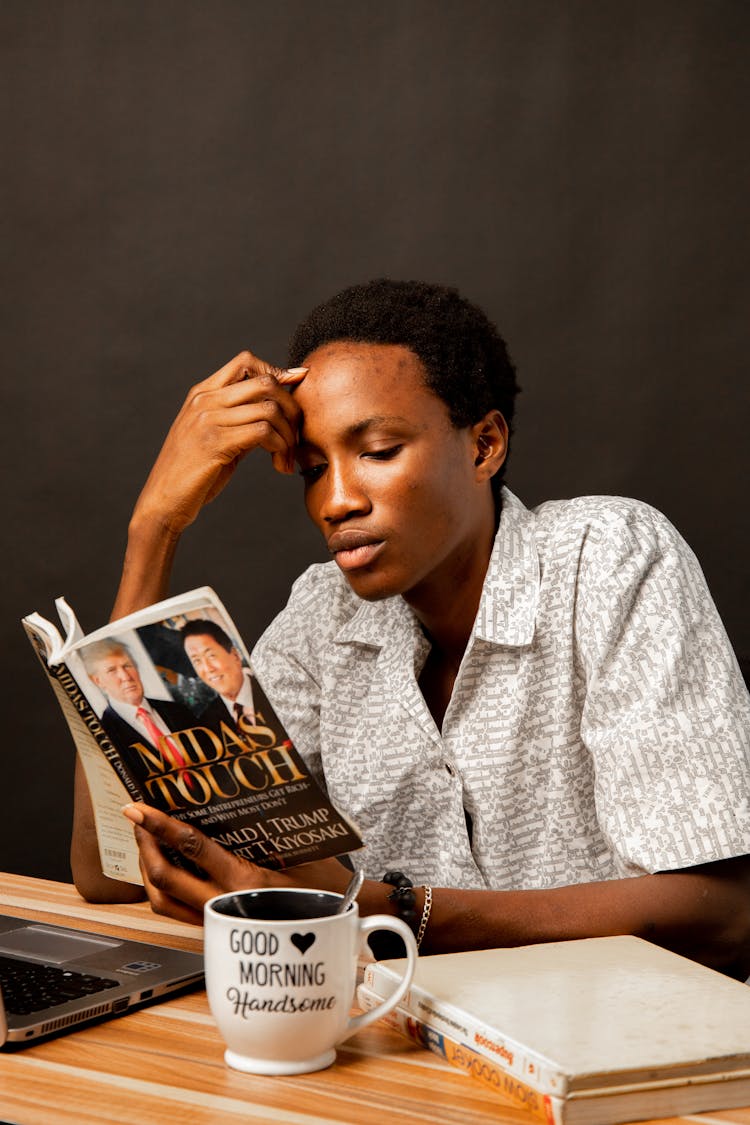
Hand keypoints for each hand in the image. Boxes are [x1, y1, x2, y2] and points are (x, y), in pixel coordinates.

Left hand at [122, 803, 350, 924]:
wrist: (338, 923)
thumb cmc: (322, 884)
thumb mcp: (296, 847)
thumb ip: (260, 829)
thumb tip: (228, 798)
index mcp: (244, 880)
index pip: (190, 847)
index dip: (158, 825)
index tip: (137, 809)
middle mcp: (224, 904)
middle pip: (163, 877)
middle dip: (143, 846)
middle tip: (137, 822)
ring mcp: (217, 922)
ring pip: (162, 901)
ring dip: (147, 870)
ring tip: (146, 844)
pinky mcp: (217, 931)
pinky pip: (177, 912)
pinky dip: (163, 888)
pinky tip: (166, 870)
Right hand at [135, 351, 306, 537]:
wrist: (162, 503)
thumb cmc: (191, 474)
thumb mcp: (215, 439)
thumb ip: (240, 421)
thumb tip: (277, 412)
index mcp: (202, 394)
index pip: (245, 362)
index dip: (277, 372)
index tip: (294, 391)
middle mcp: (204, 400)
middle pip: (265, 382)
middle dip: (292, 408)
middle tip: (296, 436)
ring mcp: (208, 420)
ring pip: (269, 408)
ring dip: (289, 435)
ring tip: (287, 458)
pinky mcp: (215, 442)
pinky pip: (263, 431)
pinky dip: (280, 447)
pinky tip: (279, 465)